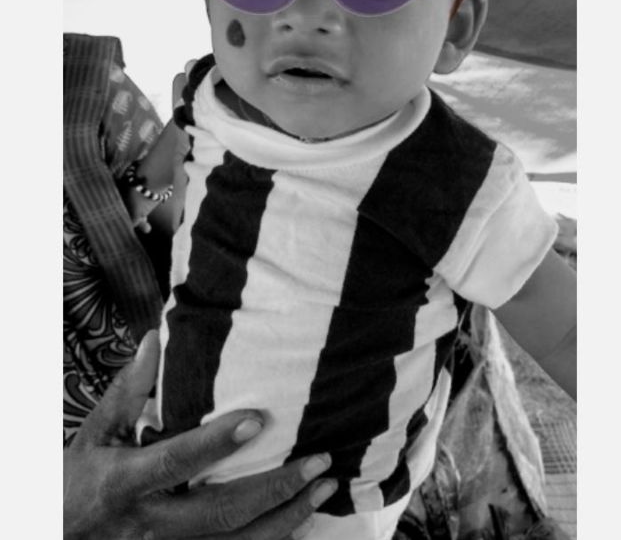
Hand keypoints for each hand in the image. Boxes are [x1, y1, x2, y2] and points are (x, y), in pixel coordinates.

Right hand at [64, 331, 336, 538]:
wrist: (56, 534)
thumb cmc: (79, 481)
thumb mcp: (95, 433)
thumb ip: (127, 390)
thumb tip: (153, 339)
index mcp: (127, 483)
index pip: (178, 461)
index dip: (218, 443)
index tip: (259, 419)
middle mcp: (152, 524)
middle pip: (222, 513)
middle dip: (276, 488)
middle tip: (318, 461)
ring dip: (286, 519)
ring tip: (324, 489)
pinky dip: (272, 539)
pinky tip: (301, 518)